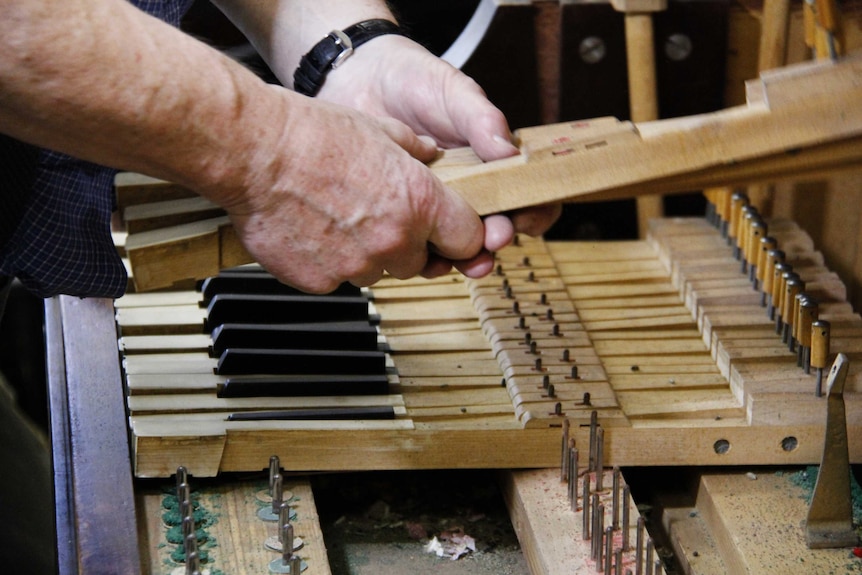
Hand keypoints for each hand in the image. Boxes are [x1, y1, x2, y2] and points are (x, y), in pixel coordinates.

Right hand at [220, 93, 492, 291]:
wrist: (253, 151)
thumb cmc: (311, 134)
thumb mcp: (379, 127)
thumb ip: (414, 149)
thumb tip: (430, 154)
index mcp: (420, 202)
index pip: (467, 240)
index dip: (459, 236)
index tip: (449, 233)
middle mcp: (394, 240)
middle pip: (419, 262)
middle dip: (404, 244)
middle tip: (374, 213)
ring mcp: (357, 266)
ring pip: (376, 271)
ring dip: (364, 253)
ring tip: (335, 216)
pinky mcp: (321, 282)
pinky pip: (336, 279)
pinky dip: (328, 261)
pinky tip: (310, 229)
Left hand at [317, 34, 561, 243]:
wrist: (359, 80)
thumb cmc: (414, 80)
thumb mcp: (453, 92)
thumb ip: (482, 120)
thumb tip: (510, 153)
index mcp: (492, 160)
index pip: (528, 195)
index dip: (534, 212)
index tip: (524, 219)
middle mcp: (469, 187)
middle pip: (495, 228)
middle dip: (495, 241)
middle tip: (488, 242)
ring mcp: (435, 203)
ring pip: (458, 244)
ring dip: (461, 258)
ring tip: (454, 260)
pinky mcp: (403, 212)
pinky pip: (417, 243)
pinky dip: (421, 255)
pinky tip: (416, 254)